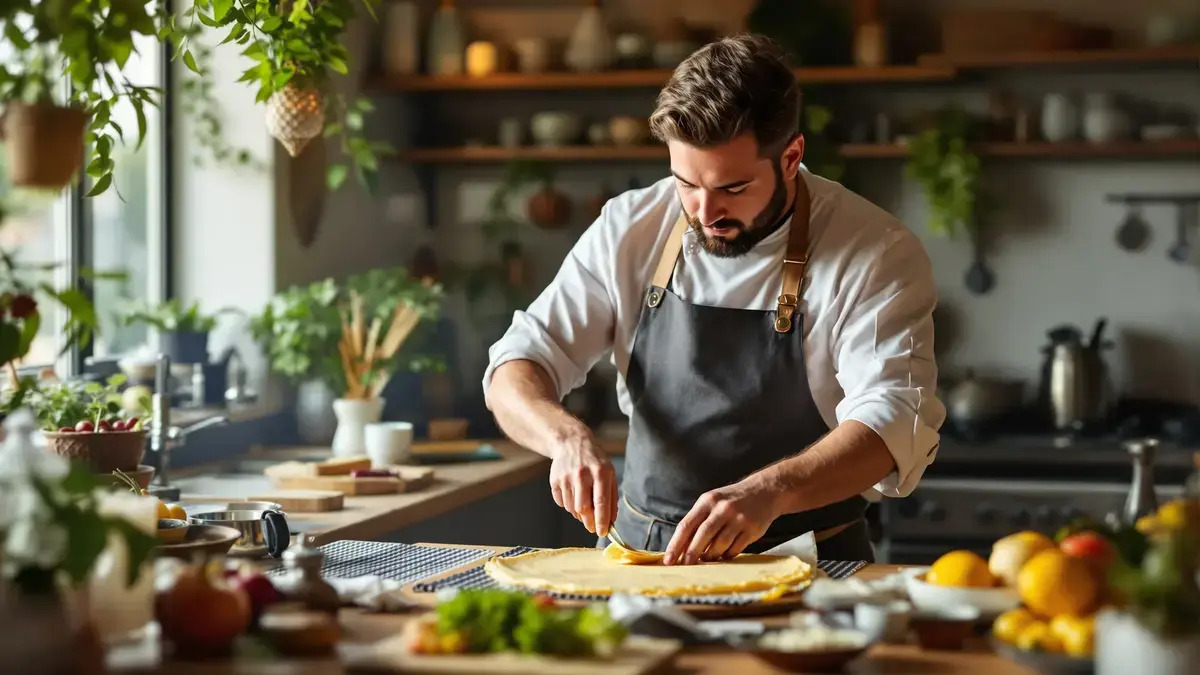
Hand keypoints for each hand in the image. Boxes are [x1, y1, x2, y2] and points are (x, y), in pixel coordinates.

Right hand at [548, 434, 616, 536]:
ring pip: (572, 508)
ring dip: (579, 514)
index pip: (601, 502)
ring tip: (584, 506)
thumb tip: (611, 521)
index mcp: (600, 472)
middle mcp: (582, 474)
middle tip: (592, 527)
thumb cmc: (594, 461)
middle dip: (589, 522)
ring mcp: (566, 477)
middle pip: (583, 508)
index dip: (602, 521)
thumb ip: (612, 498)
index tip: (603, 532)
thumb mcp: (609, 473)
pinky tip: (573, 495)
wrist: (572, 443)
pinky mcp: (555, 480)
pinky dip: (569, 506)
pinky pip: (562, 503)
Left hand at [663, 479, 779, 565]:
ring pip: (719, 545)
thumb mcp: (712, 502)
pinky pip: (735, 549)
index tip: (668, 560)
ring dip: (710, 556)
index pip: (686, 525)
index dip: (675, 545)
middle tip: (685, 566)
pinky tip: (724, 554)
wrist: (764, 491)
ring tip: (707, 559)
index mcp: (707, 501)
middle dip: (691, 554)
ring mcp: (738, 519)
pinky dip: (726, 555)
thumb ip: (697, 522)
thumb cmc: (731, 500)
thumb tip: (681, 549)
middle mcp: (722, 509)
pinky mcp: (752, 529)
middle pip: (702, 536)